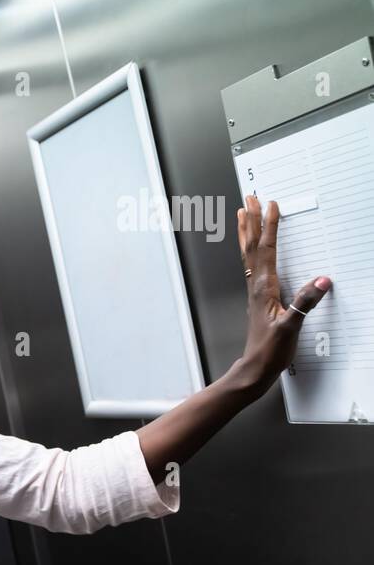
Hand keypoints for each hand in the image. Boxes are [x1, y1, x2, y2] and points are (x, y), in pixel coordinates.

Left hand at [234, 194, 331, 392]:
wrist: (255, 366)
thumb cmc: (271, 349)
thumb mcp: (291, 327)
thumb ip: (305, 303)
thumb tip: (322, 281)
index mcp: (264, 287)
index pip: (267, 249)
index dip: (269, 226)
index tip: (271, 205)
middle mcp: (256, 285)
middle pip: (252, 245)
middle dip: (252, 219)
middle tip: (250, 197)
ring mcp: (255, 290)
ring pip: (248, 253)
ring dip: (247, 231)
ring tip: (242, 212)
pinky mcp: (258, 296)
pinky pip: (252, 264)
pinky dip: (251, 248)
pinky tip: (252, 247)